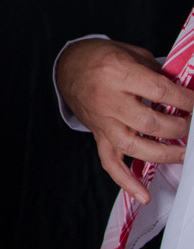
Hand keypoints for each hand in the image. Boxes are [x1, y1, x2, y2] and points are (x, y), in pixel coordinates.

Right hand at [56, 38, 190, 201]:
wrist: (68, 66)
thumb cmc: (101, 58)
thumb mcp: (131, 53)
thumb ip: (157, 73)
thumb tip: (185, 91)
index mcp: (117, 73)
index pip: (159, 91)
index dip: (185, 99)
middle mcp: (108, 100)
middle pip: (149, 122)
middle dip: (178, 127)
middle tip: (191, 125)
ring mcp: (102, 121)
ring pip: (133, 146)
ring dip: (164, 153)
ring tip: (184, 154)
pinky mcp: (98, 135)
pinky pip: (110, 162)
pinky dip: (127, 181)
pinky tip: (143, 195)